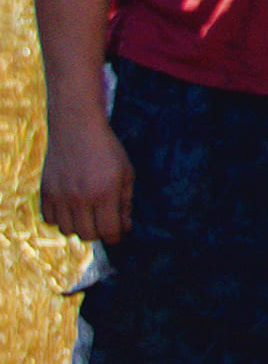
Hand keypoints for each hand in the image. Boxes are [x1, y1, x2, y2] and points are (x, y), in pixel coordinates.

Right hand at [39, 113, 127, 246]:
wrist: (76, 128)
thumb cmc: (107, 150)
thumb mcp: (126, 173)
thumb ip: (126, 202)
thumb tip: (125, 227)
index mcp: (105, 193)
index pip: (109, 231)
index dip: (117, 236)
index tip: (119, 231)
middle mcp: (80, 198)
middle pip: (88, 235)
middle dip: (99, 232)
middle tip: (103, 220)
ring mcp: (60, 196)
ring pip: (67, 231)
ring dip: (79, 226)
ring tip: (87, 213)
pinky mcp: (45, 192)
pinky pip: (49, 220)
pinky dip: (60, 219)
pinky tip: (70, 207)